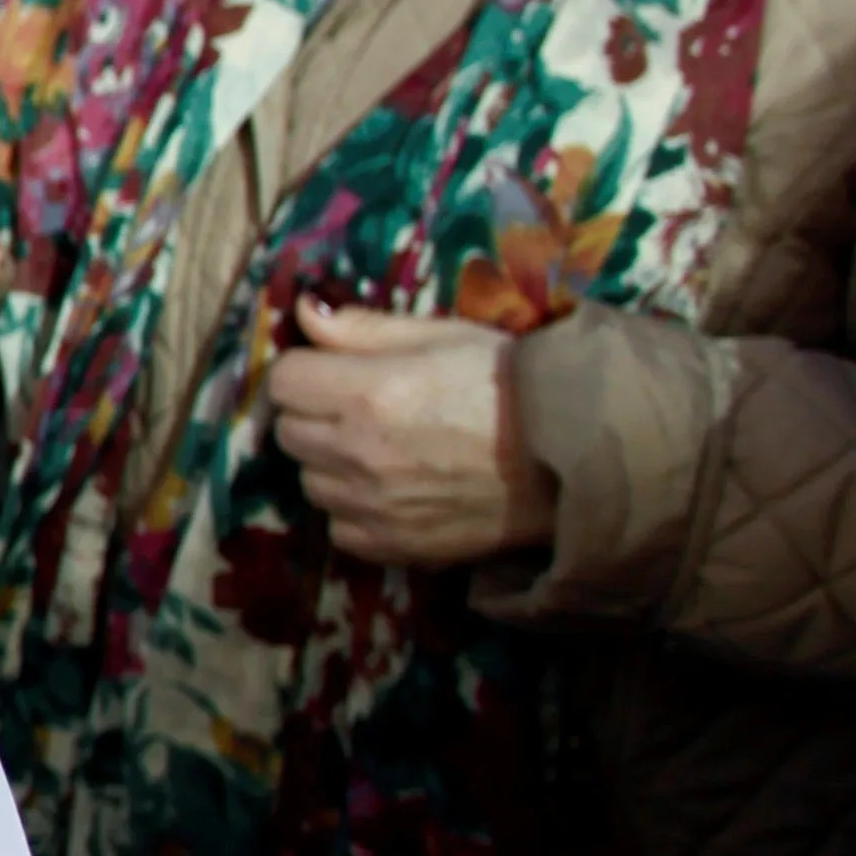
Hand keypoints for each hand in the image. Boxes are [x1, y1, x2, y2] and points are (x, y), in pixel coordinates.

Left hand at [267, 299, 550, 566]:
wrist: (571, 457)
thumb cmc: (511, 384)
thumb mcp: (442, 336)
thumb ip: (364, 329)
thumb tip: (304, 310)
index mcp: (364, 394)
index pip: (283, 381)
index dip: (308, 371)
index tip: (336, 371)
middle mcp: (355, 453)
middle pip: (289, 431)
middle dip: (315, 415)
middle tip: (363, 409)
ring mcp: (370, 505)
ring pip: (310, 481)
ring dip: (332, 465)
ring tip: (384, 451)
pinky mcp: (390, 545)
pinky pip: (340, 526)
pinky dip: (355, 510)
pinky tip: (394, 492)